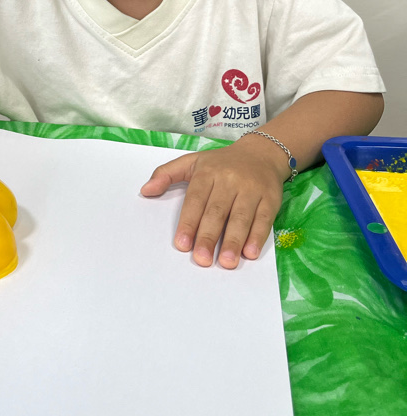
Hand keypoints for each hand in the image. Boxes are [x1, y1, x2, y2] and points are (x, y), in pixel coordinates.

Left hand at [140, 141, 287, 268]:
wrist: (261, 153)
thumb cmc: (221, 163)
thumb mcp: (192, 162)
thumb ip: (166, 174)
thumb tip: (145, 191)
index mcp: (207, 172)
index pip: (196, 199)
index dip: (189, 222)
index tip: (182, 244)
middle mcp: (229, 180)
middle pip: (217, 211)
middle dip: (208, 236)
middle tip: (201, 259)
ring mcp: (251, 189)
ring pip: (241, 217)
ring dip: (233, 241)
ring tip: (226, 262)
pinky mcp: (270, 198)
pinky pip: (264, 219)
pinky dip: (257, 237)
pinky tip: (250, 253)